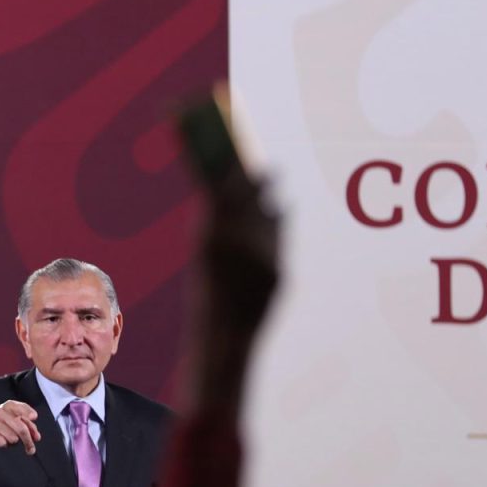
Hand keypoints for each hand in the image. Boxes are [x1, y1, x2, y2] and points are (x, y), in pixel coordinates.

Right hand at [0, 401, 40, 455]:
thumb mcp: (12, 421)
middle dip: (28, 440)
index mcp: (8, 407)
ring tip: (10, 441)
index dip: (27, 411)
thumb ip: (27, 427)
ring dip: (13, 443)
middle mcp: (0, 412)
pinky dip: (3, 444)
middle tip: (31, 450)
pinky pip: (1, 442)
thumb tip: (36, 437)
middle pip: (21, 428)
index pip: (20, 407)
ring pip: (12, 437)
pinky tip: (0, 441)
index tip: (34, 417)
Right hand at [200, 163, 279, 339]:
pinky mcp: (278, 267)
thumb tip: (231, 196)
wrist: (223, 334)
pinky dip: (279, 223)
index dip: (228, 169)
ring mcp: (259, 255)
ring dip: (272, 199)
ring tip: (273, 183)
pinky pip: (279, 235)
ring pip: (271, 213)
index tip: (232, 153)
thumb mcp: (204, 257)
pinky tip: (282, 210)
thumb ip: (218, 228)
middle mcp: (235, 241)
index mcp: (208, 236)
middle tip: (268, 167)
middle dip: (259, 178)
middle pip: (251, 197)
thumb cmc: (208, 294)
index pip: (220, 189)